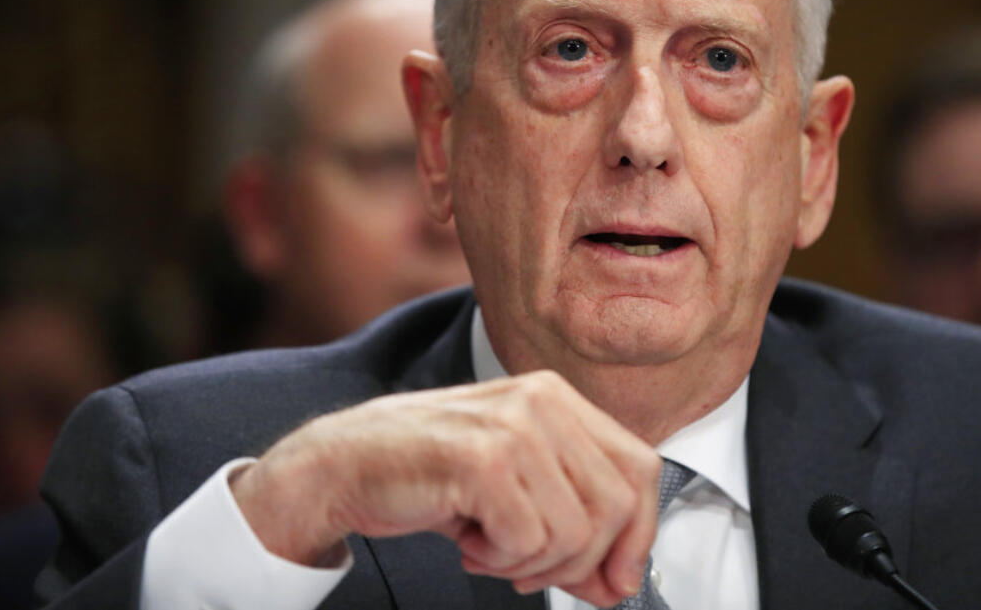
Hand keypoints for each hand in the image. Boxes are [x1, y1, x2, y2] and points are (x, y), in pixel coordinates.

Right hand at [230, 370, 660, 606]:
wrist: (340, 467)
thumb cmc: (426, 474)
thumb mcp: (513, 493)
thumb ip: (571, 528)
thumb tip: (618, 583)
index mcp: (556, 396)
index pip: (640, 467)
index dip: (638, 533)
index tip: (616, 577)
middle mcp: (542, 400)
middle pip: (617, 505)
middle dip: (581, 561)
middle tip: (530, 569)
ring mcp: (514, 426)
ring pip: (575, 532)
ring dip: (531, 564)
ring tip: (489, 547)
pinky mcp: (483, 460)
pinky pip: (529, 543)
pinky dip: (500, 562)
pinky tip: (468, 541)